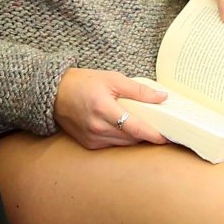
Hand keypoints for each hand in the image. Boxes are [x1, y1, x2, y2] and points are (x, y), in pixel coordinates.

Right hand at [54, 66, 170, 149]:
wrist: (54, 93)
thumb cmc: (84, 82)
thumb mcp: (113, 79)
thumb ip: (138, 90)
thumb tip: (162, 97)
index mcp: (103, 109)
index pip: (136, 128)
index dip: (154, 134)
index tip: (169, 136)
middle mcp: (97, 127)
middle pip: (132, 138)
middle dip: (149, 135)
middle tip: (163, 128)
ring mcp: (92, 138)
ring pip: (124, 144)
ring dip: (137, 138)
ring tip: (147, 128)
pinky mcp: (89, 144)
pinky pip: (113, 145)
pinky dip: (123, 139)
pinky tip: (127, 129)